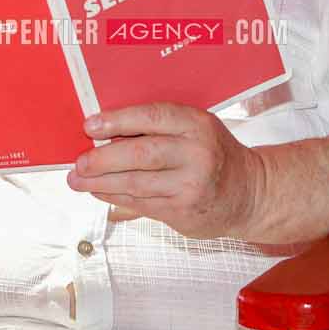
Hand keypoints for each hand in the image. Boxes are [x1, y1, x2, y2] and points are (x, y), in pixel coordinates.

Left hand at [66, 102, 264, 239]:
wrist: (249, 192)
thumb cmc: (215, 155)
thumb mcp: (196, 130)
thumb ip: (159, 129)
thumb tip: (106, 133)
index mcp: (197, 124)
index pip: (152, 117)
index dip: (117, 120)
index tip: (90, 126)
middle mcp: (196, 154)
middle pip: (140, 154)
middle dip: (102, 159)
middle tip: (79, 163)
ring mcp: (191, 185)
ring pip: (136, 184)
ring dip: (101, 184)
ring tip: (79, 181)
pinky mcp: (184, 212)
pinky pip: (141, 204)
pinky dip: (116, 198)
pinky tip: (101, 193)